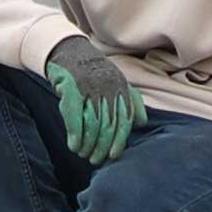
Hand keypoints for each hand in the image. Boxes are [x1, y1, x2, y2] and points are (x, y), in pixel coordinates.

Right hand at [47, 35, 145, 166]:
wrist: (70, 52)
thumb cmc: (94, 74)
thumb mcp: (117, 83)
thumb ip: (131, 102)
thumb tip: (141, 123)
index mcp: (121, 88)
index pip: (124, 119)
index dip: (119, 141)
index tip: (112, 156)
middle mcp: (108, 88)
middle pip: (108, 125)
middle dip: (102, 146)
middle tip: (95, 160)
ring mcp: (89, 88)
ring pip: (92, 123)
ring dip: (87, 144)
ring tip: (83, 154)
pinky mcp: (71, 88)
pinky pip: (74, 116)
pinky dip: (75, 134)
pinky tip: (74, 146)